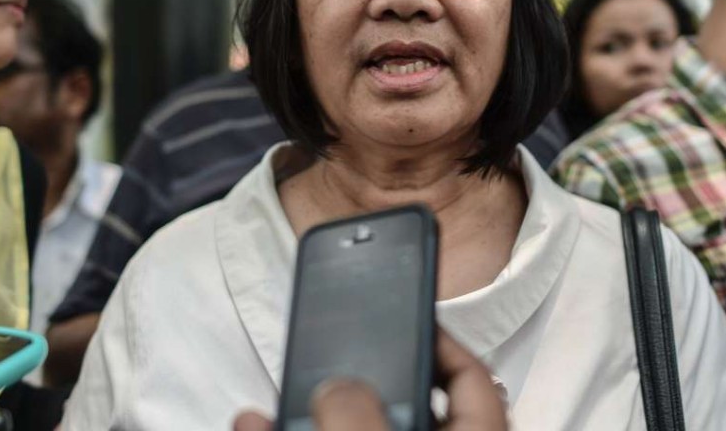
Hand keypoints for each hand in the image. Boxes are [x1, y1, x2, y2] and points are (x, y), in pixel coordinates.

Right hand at [233, 328, 506, 430]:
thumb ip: (362, 420)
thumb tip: (337, 388)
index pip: (472, 379)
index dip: (441, 338)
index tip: (403, 307)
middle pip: (403, 406)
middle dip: (353, 378)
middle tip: (325, 350)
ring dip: (305, 413)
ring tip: (270, 395)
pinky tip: (252, 423)